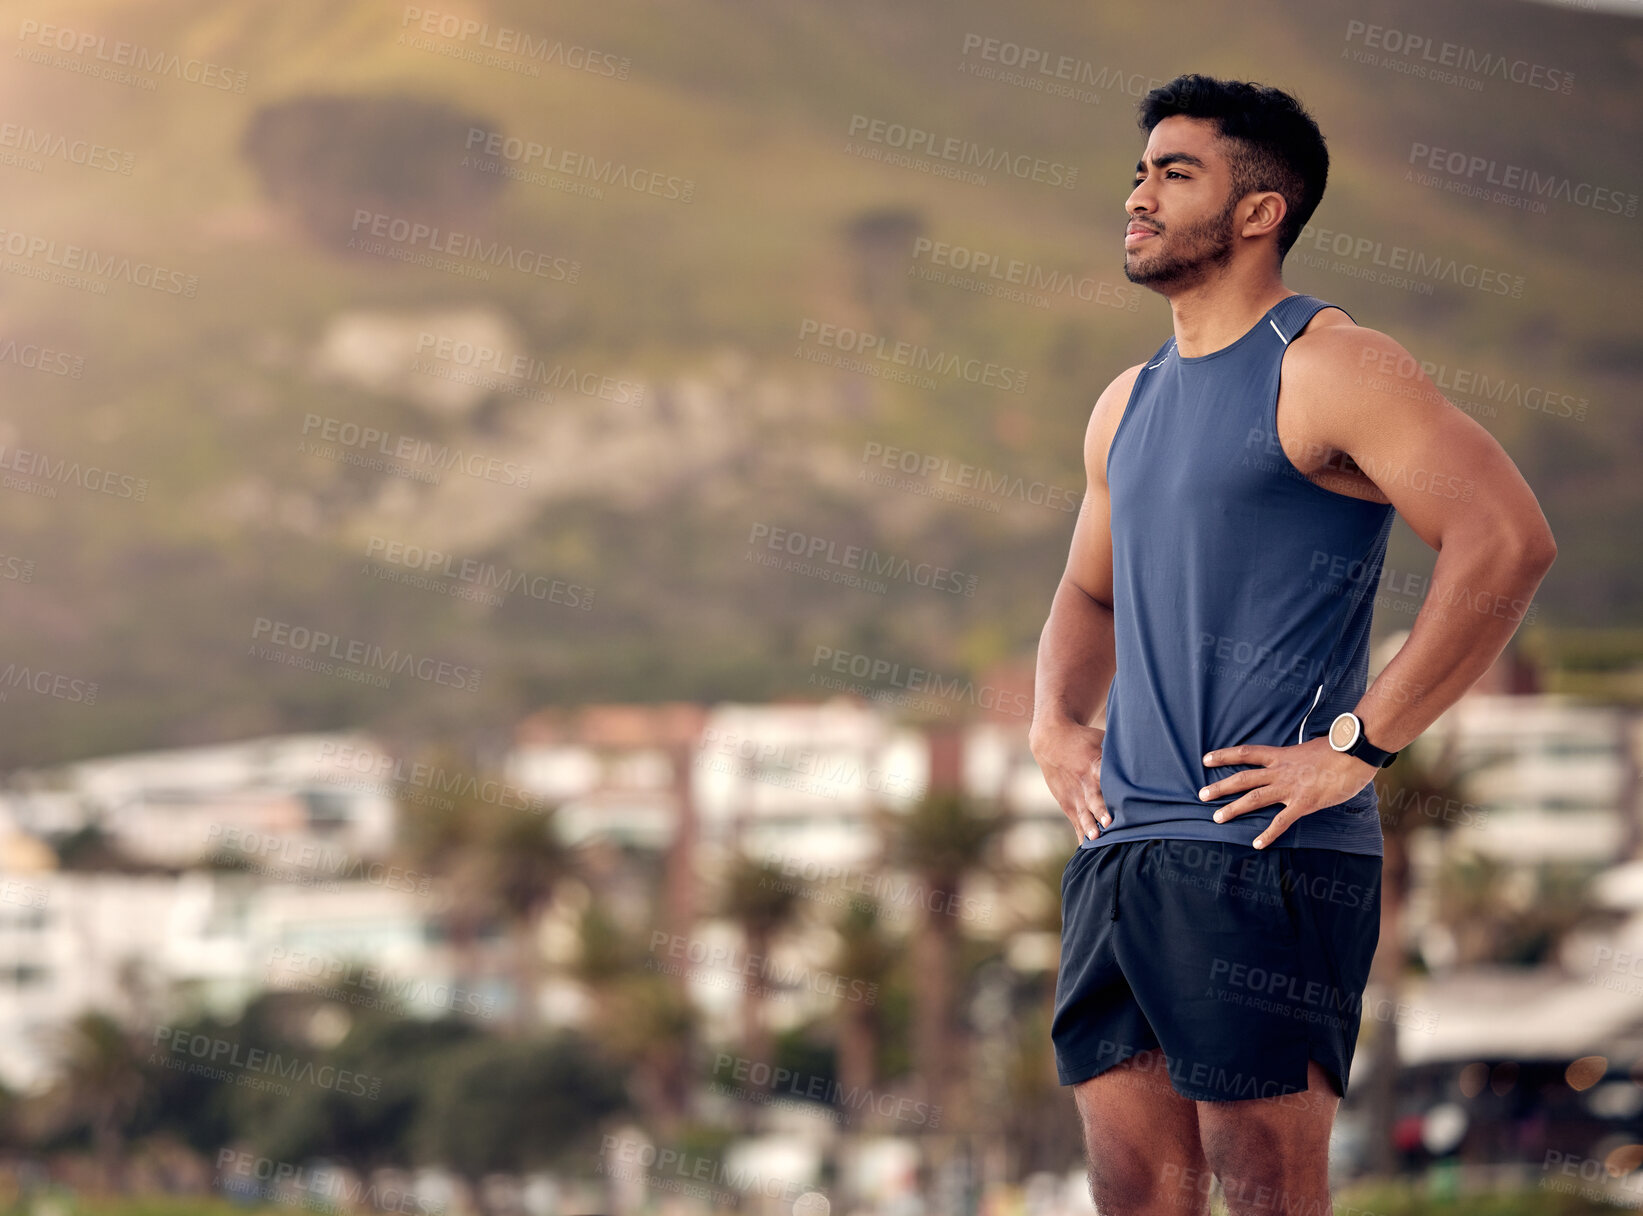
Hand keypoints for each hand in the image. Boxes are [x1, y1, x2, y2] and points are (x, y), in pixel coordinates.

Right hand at [1030, 718, 1109, 842]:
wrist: (1051, 741)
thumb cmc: (1085, 741)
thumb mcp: (1102, 742)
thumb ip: (1121, 756)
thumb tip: (1151, 760)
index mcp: (1094, 764)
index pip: (1103, 778)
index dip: (1110, 789)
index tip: (1117, 800)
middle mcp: (1083, 782)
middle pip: (1092, 799)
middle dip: (1100, 812)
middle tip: (1108, 824)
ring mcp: (1073, 795)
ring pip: (1083, 814)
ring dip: (1089, 827)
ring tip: (1095, 839)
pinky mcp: (1068, 804)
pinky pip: (1076, 822)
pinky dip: (1082, 835)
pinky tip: (1088, 851)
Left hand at [1199, 737, 1376, 848]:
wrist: (1355, 752)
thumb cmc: (1338, 749)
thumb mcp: (1309, 748)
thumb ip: (1296, 757)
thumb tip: (1296, 759)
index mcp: (1280, 755)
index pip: (1245, 753)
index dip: (1224, 755)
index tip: (1205, 759)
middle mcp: (1280, 770)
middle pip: (1243, 778)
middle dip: (1220, 787)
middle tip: (1201, 795)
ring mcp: (1290, 787)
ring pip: (1254, 798)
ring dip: (1234, 808)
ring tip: (1216, 818)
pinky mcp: (1304, 803)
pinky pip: (1281, 821)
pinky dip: (1268, 834)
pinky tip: (1256, 843)